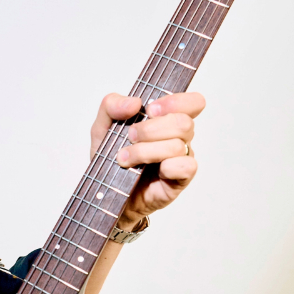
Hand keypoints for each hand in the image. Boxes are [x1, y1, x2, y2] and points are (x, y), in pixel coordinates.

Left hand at [90, 92, 204, 229]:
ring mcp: (181, 158)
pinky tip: (145, 170)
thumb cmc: (110, 157)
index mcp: (166, 118)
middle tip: (130, 137)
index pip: (192, 102)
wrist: (105, 192)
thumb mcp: (101, 127)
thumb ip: (111, 106)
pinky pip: (186, 167)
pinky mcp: (180, 179)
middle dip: (151, 129)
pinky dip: (165, 166)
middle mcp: (178, 137)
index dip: (175, 101)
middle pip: (183, 122)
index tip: (149, 110)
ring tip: (124, 158)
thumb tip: (134, 102)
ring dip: (145, 151)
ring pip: (177, 146)